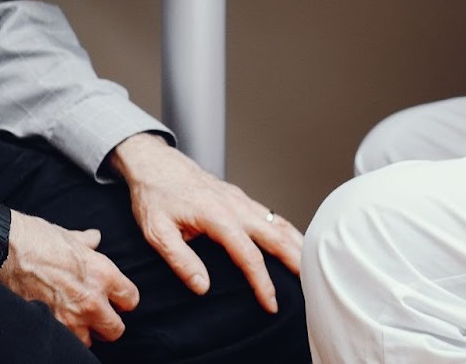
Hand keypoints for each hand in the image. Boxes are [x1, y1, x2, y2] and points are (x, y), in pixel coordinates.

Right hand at [0, 211, 139, 346]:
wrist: (5, 248)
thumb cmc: (38, 238)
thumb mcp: (70, 236)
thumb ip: (88, 242)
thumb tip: (95, 238)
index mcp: (103, 273)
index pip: (130, 299)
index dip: (123, 300)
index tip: (116, 299)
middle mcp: (92, 299)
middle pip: (116, 329)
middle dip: (109, 323)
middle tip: (99, 316)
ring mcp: (71, 317)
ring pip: (90, 341)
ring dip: (85, 332)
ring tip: (76, 321)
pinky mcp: (50, 325)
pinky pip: (66, 341)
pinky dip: (64, 335)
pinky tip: (58, 322)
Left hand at [109, 134, 300, 312]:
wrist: (155, 162)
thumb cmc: (154, 195)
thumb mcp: (157, 232)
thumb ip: (180, 260)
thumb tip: (203, 286)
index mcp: (217, 216)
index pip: (248, 255)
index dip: (262, 282)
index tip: (271, 304)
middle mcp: (235, 206)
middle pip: (275, 236)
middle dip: (296, 261)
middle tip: (311, 286)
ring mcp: (239, 199)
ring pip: (277, 222)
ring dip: (296, 244)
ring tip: (311, 266)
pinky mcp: (239, 197)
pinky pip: (270, 214)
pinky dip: (286, 230)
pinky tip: (292, 241)